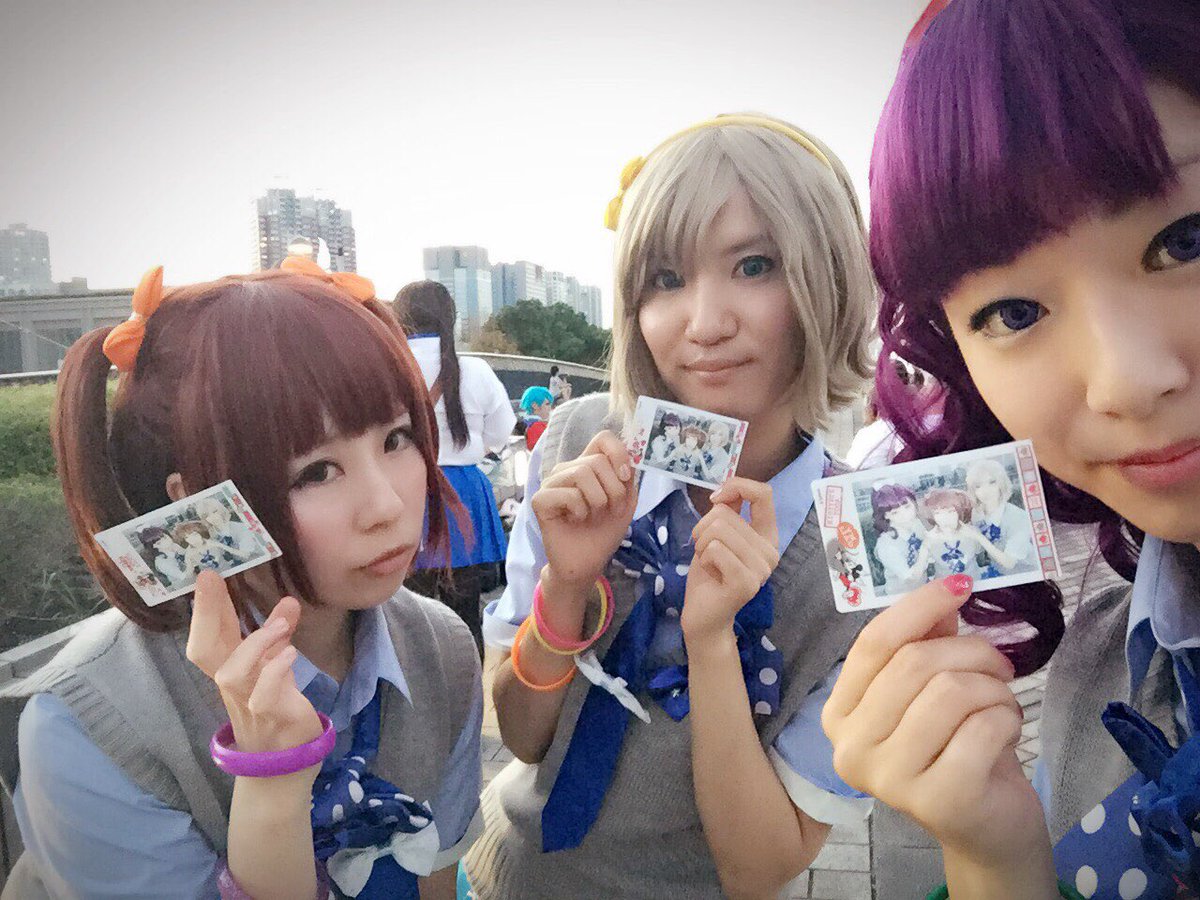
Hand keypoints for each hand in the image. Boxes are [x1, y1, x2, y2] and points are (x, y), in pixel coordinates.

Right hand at [186, 571, 323, 762]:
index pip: (209, 635)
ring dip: (254, 643)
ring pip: (232, 673)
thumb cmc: (275, 708)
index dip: (204, 607)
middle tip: (214, 580)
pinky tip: (290, 654)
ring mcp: (249, 703)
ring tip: (279, 625)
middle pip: (205, 651)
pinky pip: (265, 695)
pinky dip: (275, 672)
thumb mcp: (276, 666)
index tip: (206, 573)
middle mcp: (233, 686)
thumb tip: (288, 601)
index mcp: (230, 669)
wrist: (283, 765)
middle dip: (205, 614)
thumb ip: (279, 636)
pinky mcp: (274, 717)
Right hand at [532, 430, 636, 592]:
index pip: (603, 438)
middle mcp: (567, 469)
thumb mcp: (626, 501)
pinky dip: (581, 511)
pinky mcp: (540, 500)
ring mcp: (551, 483)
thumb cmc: (603, 531)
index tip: (625, 477)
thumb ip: (627, 477)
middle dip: (613, 490)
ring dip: (598, 501)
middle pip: (597, 460)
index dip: (618, 453)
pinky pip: (569, 494)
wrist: (586, 564)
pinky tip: (575, 521)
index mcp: (588, 465)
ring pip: (582, 473)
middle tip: (610, 510)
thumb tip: (628, 458)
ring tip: (594, 517)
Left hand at [681, 478, 779, 647]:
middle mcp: (771, 551)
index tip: (716, 498)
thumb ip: (728, 511)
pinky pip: (715, 549)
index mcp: (767, 536)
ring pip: (717, 530)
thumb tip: (727, 487)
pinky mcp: (746, 582)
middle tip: (707, 553)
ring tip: (710, 563)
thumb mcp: (717, 535)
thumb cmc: (710, 573)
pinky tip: (712, 575)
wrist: (704, 615)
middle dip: (702, 530)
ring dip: (701, 545)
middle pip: (725, 514)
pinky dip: (703, 558)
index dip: (737, 486)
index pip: (764, 494)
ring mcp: (761, 569)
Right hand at [821, 577, 1048, 866]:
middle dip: (971, 651)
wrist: (985, 827)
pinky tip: (1006, 732)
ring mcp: (889, 779)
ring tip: (1001, 703)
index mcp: (839, 713)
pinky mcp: (938, 800)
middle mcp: (851, 748)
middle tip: (998, 665)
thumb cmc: (954, 748)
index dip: (918, 606)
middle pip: (914, 664)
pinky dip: (1007, 718)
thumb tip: (943, 586)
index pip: (873, 644)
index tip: (960, 585)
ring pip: (950, 692)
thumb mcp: (933, 688)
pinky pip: (981, 728)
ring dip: (993, 688)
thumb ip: (928, 640)